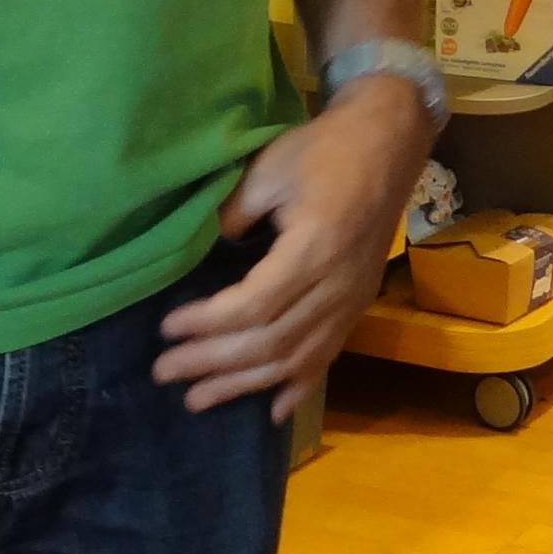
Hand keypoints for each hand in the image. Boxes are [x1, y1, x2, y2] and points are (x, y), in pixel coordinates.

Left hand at [155, 78, 436, 416]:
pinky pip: (328, 356)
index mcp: (314, 248)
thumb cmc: (324, 149)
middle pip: (270, 342)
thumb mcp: (270, 169)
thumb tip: (203, 252)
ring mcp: (352, 300)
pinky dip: (298, 386)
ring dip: (244, 383)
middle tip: (164, 373)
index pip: (254, 306)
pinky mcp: (358, 304)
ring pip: (295, 358)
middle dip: (213, 363)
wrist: (388, 141)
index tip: (166, 330)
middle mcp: (337, 285)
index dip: (208, 324)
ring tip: (199, 399)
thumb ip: (233, 214)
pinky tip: (273, 411)